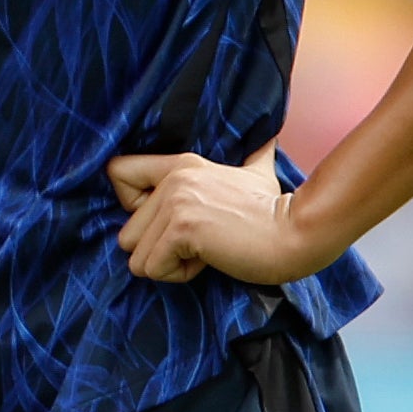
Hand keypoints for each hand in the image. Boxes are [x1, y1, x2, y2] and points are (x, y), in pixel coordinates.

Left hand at [109, 150, 338, 285]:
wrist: (295, 232)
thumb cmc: (275, 210)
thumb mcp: (258, 172)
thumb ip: (254, 154)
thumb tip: (270, 136)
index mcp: (181, 164)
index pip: (118, 173)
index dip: (132, 208)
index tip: (165, 222)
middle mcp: (172, 179)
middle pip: (126, 235)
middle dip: (160, 252)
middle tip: (201, 242)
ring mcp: (176, 203)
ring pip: (138, 258)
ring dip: (171, 265)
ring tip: (207, 250)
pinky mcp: (183, 228)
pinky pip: (155, 269)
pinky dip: (181, 275)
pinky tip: (211, 258)